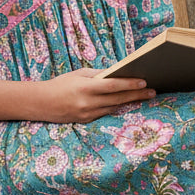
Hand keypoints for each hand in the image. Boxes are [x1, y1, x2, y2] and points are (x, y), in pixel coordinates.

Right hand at [40, 69, 155, 121]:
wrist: (41, 103)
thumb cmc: (61, 84)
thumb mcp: (79, 74)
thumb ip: (98, 75)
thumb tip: (117, 73)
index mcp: (86, 88)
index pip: (113, 86)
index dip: (130, 84)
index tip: (144, 81)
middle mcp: (88, 103)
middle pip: (118, 99)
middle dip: (137, 95)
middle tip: (153, 91)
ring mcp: (87, 114)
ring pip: (114, 108)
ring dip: (130, 102)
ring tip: (144, 96)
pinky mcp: (86, 121)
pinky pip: (105, 113)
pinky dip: (115, 107)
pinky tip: (126, 103)